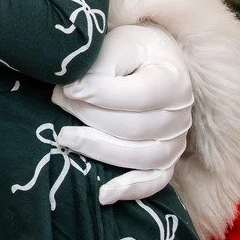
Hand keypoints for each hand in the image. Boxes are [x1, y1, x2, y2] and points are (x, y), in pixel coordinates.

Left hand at [52, 23, 193, 203]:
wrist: (151, 62)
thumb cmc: (130, 52)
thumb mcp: (117, 45)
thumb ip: (99, 67)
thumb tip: (73, 92)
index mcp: (174, 80)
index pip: (138, 96)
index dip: (99, 94)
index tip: (67, 87)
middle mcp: (181, 115)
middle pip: (133, 128)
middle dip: (89, 117)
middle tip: (58, 100)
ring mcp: (176, 141)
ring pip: (139, 157)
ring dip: (97, 149)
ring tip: (65, 136)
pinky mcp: (167, 161)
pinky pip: (154, 182)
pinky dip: (130, 189)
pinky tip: (103, 194)